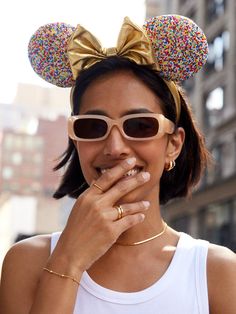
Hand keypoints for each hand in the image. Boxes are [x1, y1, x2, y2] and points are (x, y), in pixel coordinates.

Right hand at [50, 157, 149, 274]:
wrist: (69, 253)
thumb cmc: (75, 230)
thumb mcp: (79, 208)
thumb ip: (91, 196)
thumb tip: (99, 181)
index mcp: (87, 196)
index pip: (106, 178)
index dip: (120, 168)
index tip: (131, 161)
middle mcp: (96, 204)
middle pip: (120, 187)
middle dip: (136, 180)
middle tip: (147, 175)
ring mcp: (104, 217)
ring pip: (128, 206)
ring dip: (140, 204)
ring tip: (147, 203)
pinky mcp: (111, 231)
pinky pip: (129, 221)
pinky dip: (137, 218)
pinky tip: (142, 216)